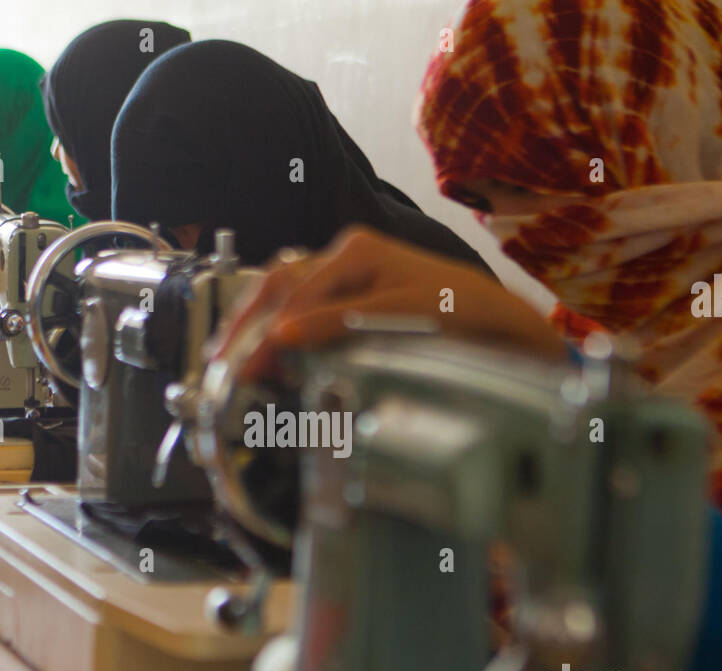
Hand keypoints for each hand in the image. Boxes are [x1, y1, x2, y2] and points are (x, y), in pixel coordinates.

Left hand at [211, 227, 565, 381]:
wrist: (504, 327)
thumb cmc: (435, 329)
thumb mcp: (369, 331)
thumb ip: (324, 336)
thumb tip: (271, 363)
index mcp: (341, 262)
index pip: (274, 285)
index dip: (240, 321)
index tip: (217, 361)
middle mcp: (354, 253)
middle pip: (280, 283)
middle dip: (246, 327)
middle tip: (224, 368)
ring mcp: (380, 267)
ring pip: (307, 289)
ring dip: (270, 329)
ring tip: (249, 362)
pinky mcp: (407, 291)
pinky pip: (352, 308)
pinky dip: (316, 323)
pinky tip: (290, 339)